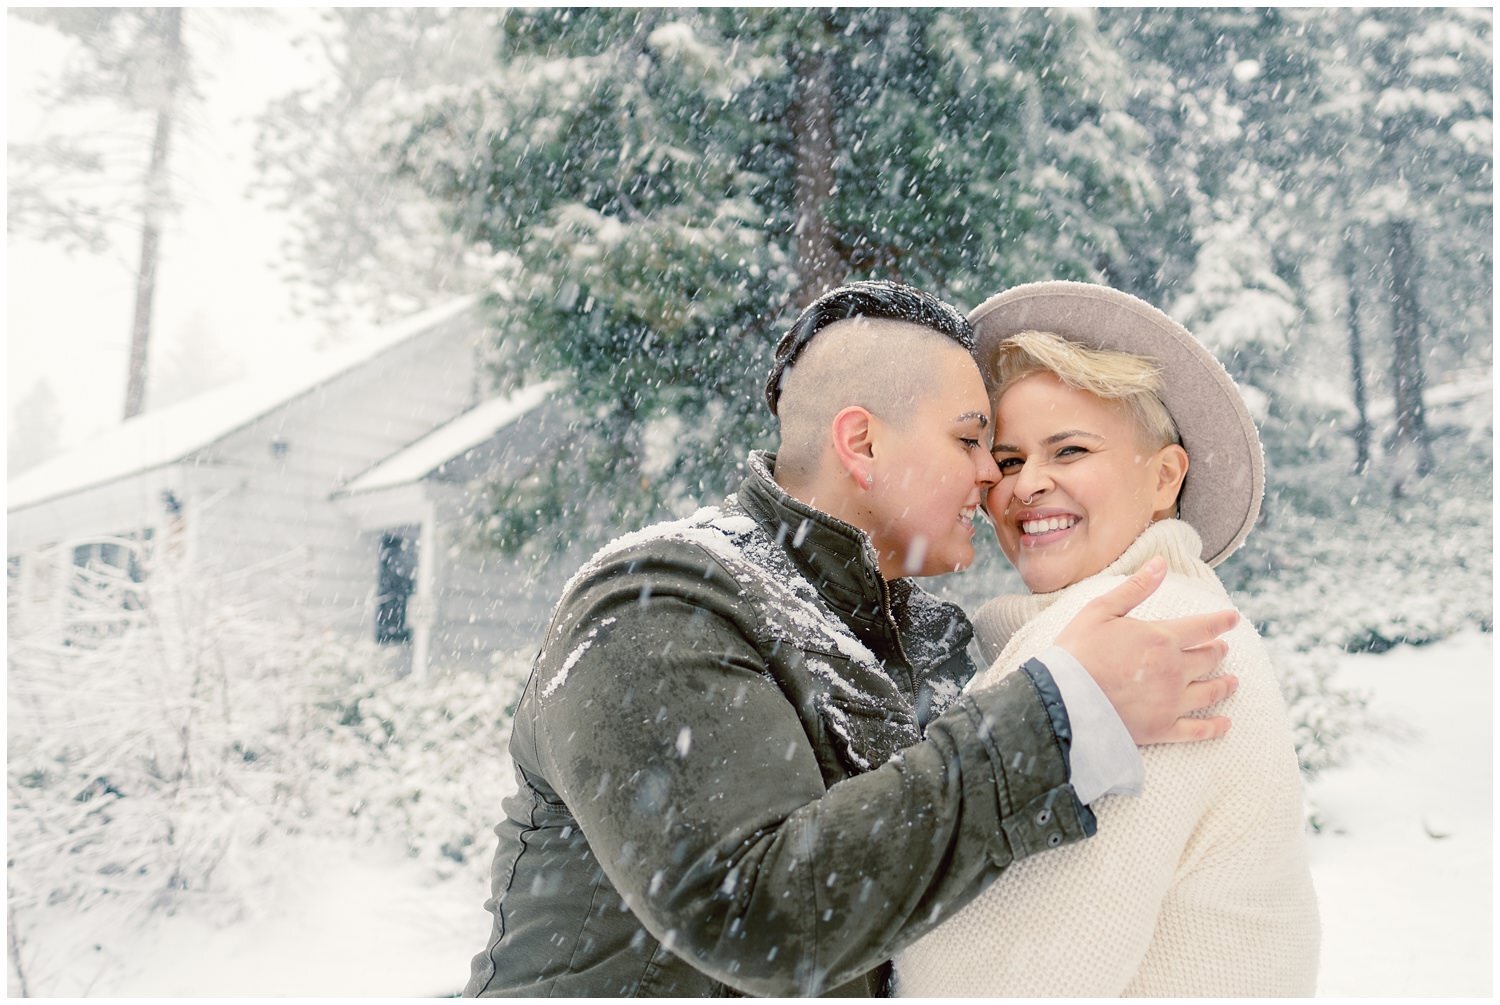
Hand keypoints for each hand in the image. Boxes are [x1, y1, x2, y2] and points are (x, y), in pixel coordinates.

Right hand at [1055, 557, 1238, 744]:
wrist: (1063, 700)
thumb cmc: (1077, 652)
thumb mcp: (1101, 610)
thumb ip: (1135, 588)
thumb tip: (1160, 563)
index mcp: (1161, 639)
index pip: (1202, 627)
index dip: (1221, 621)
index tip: (1233, 619)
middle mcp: (1174, 670)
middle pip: (1207, 659)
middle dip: (1218, 651)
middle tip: (1223, 649)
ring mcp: (1170, 702)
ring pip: (1209, 692)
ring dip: (1224, 685)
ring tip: (1232, 682)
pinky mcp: (1162, 729)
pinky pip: (1197, 730)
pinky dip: (1215, 728)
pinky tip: (1225, 724)